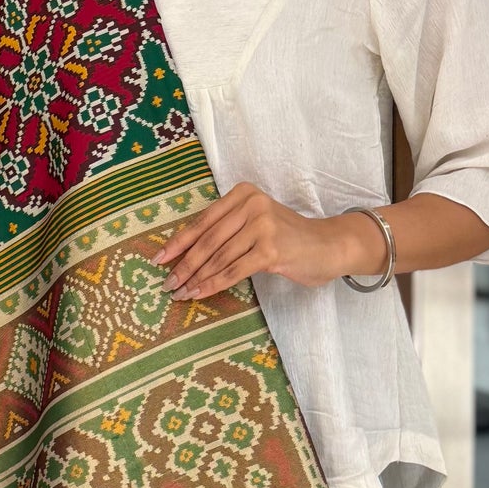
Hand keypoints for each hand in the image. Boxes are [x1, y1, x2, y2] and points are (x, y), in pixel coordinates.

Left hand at [153, 181, 376, 297]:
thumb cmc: (289, 238)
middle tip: (167, 283)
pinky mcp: (270, 250)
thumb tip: (185, 253)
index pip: (204, 221)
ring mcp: (262, 226)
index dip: (178, 242)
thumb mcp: (255, 223)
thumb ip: (226, 229)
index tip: (158, 259)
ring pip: (218, 257)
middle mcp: (251, 204)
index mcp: (243, 194)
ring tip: (180, 293)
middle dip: (183, 265)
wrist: (329, 246)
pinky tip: (199, 294)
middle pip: (207, 240)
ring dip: (195, 278)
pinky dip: (213, 284)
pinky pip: (233, 270)